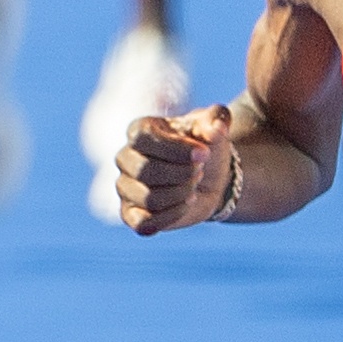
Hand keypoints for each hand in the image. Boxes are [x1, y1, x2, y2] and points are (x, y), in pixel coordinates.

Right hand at [115, 104, 246, 236]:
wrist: (209, 178)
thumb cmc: (205, 147)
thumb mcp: (215, 127)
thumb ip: (217, 118)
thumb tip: (217, 127)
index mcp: (139, 131)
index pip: (144, 138)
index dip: (176, 148)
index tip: (204, 154)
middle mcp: (125, 158)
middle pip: (145, 171)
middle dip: (182, 174)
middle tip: (200, 171)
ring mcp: (125, 187)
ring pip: (149, 199)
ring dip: (181, 194)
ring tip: (194, 185)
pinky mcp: (131, 215)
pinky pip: (144, 223)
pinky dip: (172, 216)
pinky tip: (186, 204)